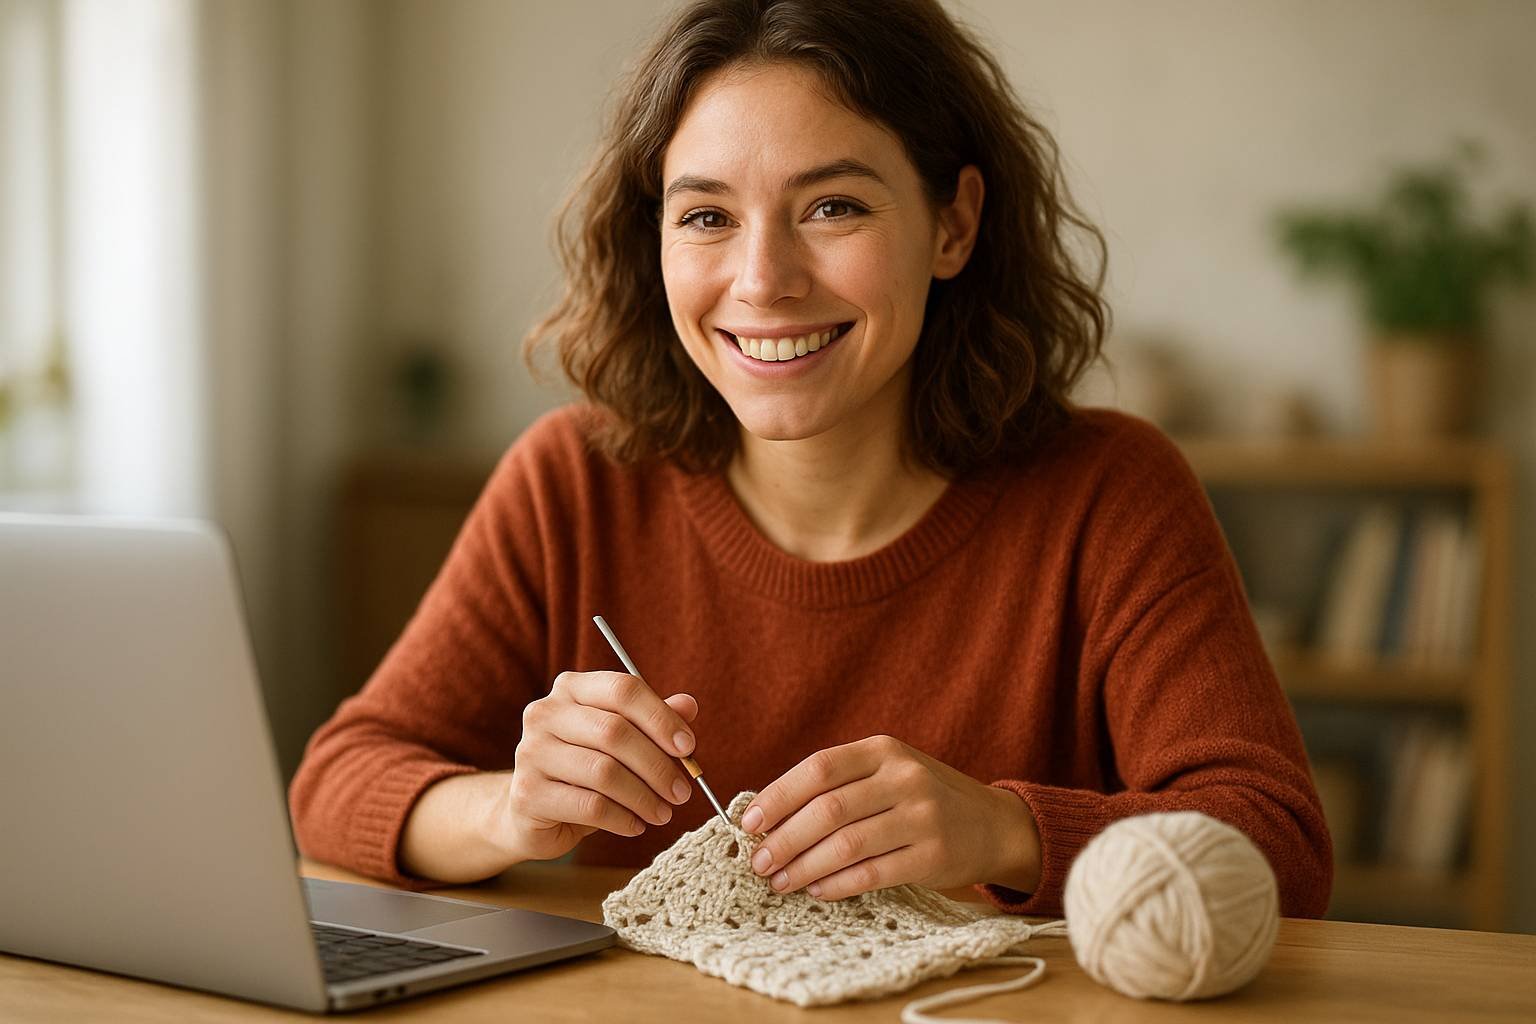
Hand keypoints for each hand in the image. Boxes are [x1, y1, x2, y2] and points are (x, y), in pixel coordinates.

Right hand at [497, 671, 698, 862]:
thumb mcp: (620, 741)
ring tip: (663, 813)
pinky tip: (636, 826)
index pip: (623, 690)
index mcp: (571, 688)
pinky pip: (589, 805)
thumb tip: (689, 705)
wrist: (531, 811)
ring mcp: (531, 752)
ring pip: (604, 772)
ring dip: (643, 797)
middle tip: (682, 792)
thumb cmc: (584, 770)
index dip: (661, 718)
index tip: (688, 747)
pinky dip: (622, 818)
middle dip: (657, 765)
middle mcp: (545, 714)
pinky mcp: (527, 794)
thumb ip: (652, 720)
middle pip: (615, 732)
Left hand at [739, 735, 1040, 899]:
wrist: (993, 824)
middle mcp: (904, 778)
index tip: (748, 822)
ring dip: (804, 867)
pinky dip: (837, 885)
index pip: (819, 767)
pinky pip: (872, 874)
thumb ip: (839, 786)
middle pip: (828, 809)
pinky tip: (816, 891)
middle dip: (784, 839)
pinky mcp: (933, 855)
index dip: (778, 795)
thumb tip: (769, 816)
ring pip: (846, 844)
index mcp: (883, 751)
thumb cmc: (922, 799)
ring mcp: (922, 816)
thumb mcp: (887, 773)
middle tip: (759, 861)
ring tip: (779, 882)